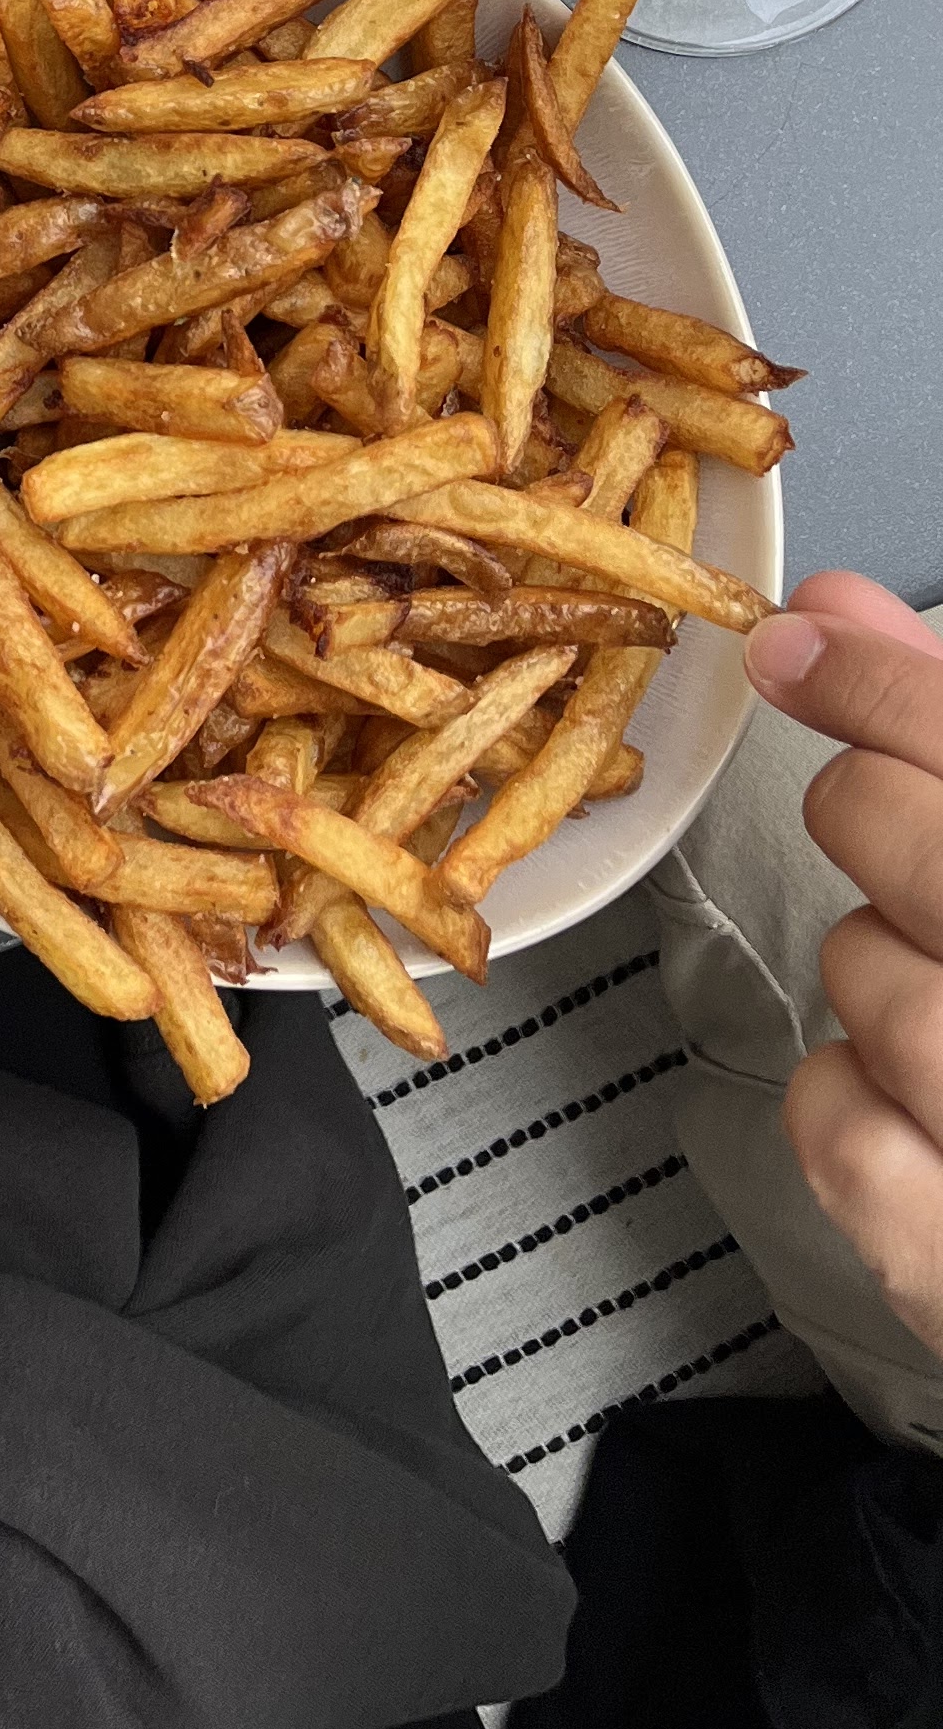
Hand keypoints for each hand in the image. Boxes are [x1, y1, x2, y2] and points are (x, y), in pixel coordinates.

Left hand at [748, 571, 942, 1354]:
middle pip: (898, 838)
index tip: (797, 642)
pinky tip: (930, 1103)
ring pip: (862, 972)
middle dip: (877, 814)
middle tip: (905, 831)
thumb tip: (838, 614)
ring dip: (888, 972)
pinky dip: (854, 1095)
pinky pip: (831, 1114)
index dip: (881, 685)